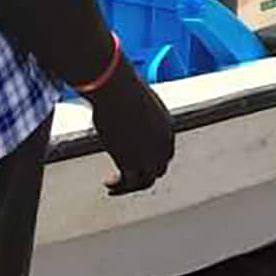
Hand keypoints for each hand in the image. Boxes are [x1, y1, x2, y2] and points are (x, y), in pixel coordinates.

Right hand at [90, 62, 174, 195]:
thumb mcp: (138, 102)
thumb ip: (138, 112)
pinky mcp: (133, 161)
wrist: (118, 91)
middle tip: (125, 176)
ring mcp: (150, 155)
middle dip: (143, 174)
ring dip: (130, 186)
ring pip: (146, 181)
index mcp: (167, 128)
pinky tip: (108, 183)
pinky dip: (119, 186)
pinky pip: (129, 183)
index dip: (153, 159)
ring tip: (112, 185)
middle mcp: (163, 144)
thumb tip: (128, 110)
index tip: (137, 161)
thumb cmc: (123, 89)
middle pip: (159, 169)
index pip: (166, 152)